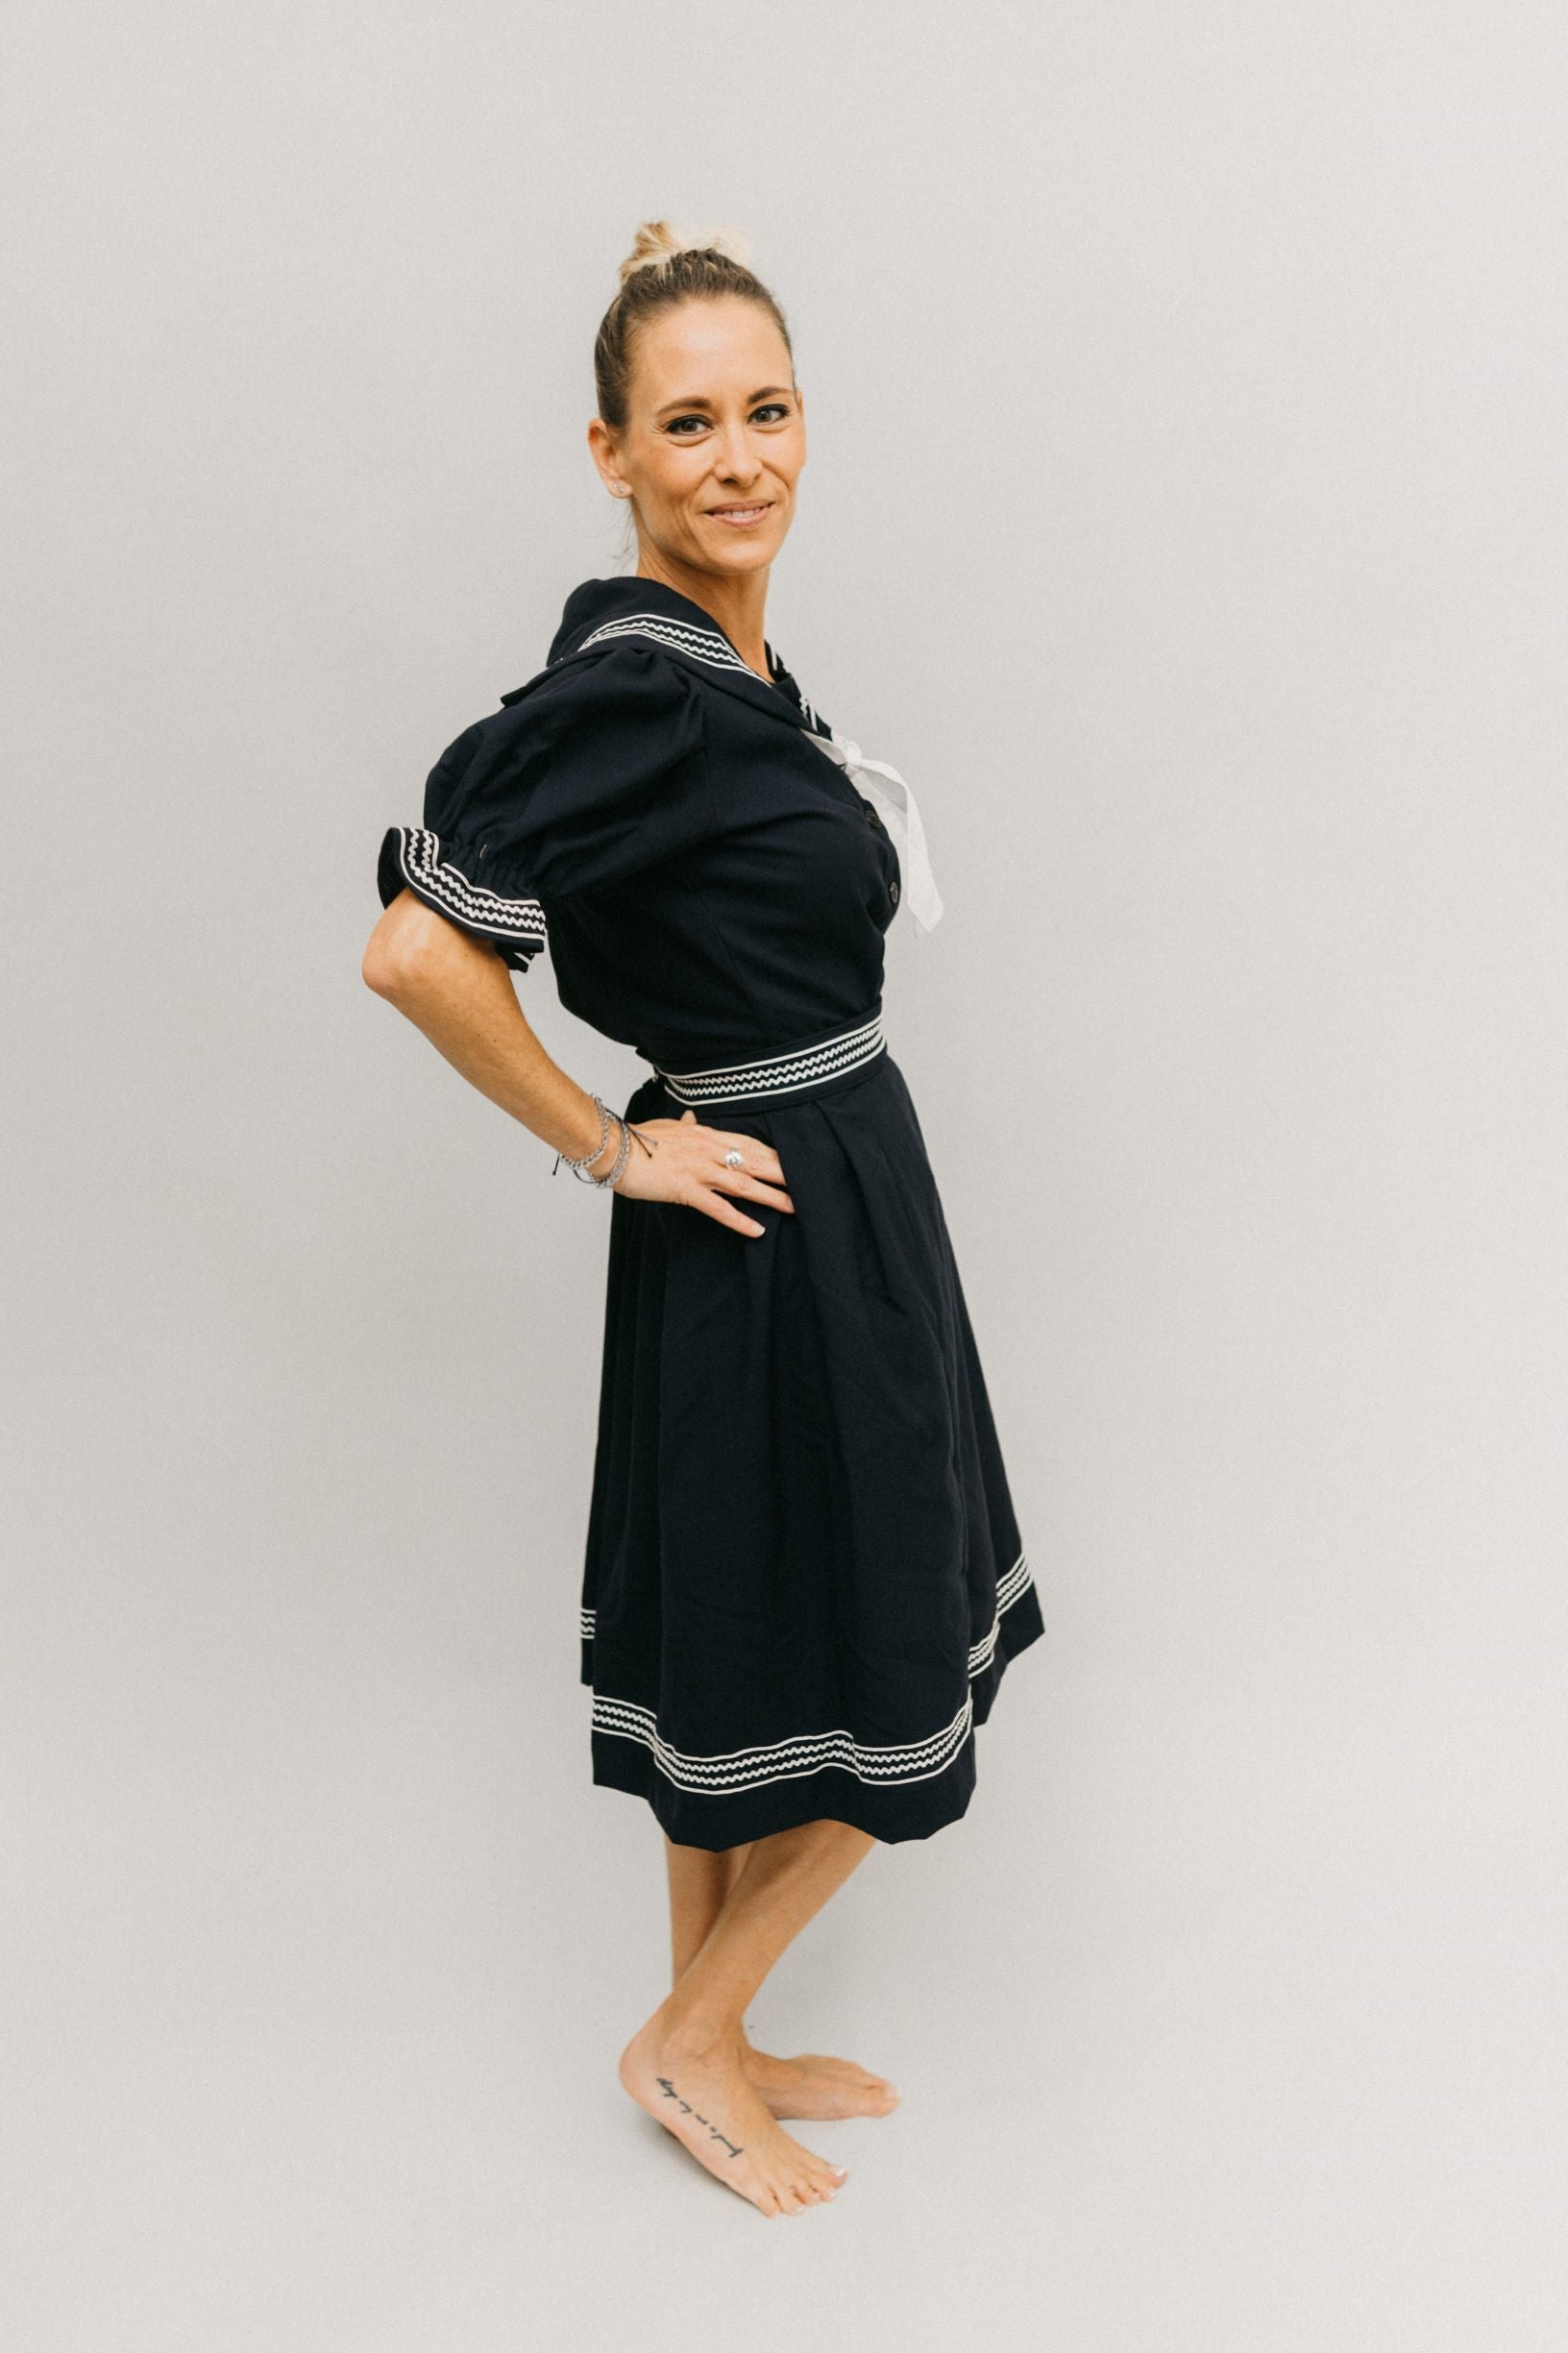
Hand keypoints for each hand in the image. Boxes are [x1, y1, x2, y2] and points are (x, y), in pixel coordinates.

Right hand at [609, 1108, 794, 1236]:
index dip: (774, 1154)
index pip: (749, 1143)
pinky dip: (739, 1219)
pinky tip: (757, 1230)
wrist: (612, 1147)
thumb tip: (690, 1117)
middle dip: (784, 1173)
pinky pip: (718, 1207)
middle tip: (812, 1182)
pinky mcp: (685, 1189)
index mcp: (705, 1134)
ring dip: (772, 1196)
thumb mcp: (666, 1128)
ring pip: (744, 1183)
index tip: (795, 1161)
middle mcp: (708, 1150)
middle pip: (755, 1161)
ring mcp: (698, 1169)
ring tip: (796, 1206)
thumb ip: (683, 1125)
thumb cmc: (636, 1138)